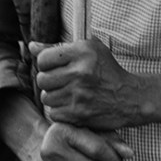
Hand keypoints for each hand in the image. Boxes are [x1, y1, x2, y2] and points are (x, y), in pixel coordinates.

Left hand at [29, 39, 144, 129]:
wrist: (130, 97)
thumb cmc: (107, 71)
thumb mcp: (89, 50)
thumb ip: (57, 48)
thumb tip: (31, 46)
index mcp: (82, 52)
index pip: (43, 59)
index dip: (46, 64)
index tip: (56, 68)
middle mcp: (80, 72)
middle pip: (42, 79)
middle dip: (49, 82)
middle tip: (62, 83)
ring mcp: (79, 94)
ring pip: (46, 98)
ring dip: (55, 97)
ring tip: (69, 94)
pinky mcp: (79, 113)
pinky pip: (54, 113)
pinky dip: (61, 111)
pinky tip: (72, 106)